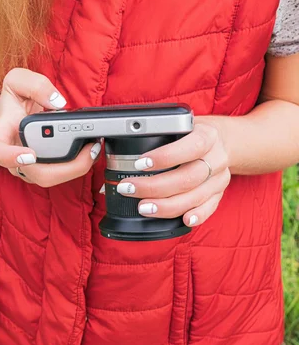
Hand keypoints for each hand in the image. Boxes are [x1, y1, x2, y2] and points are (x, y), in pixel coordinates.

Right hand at [0, 68, 101, 186]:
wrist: (11, 116)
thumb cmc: (13, 101)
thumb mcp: (17, 81)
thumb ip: (35, 85)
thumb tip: (57, 102)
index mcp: (0, 134)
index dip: (9, 157)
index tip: (30, 155)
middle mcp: (12, 157)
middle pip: (36, 174)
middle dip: (66, 167)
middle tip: (87, 148)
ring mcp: (27, 168)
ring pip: (50, 178)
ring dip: (76, 168)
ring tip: (93, 146)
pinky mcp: (42, 170)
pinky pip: (59, 175)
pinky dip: (78, 165)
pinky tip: (90, 149)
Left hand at [115, 119, 230, 226]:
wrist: (224, 140)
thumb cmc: (194, 132)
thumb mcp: (182, 125)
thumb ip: (159, 134)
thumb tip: (120, 150)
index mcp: (207, 135)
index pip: (190, 147)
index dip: (165, 157)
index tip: (140, 164)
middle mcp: (216, 157)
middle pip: (187, 177)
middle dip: (155, 187)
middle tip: (130, 188)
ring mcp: (220, 177)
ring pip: (195, 196)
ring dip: (167, 205)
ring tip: (143, 207)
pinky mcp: (219, 193)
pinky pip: (209, 208)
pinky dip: (196, 215)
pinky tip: (183, 220)